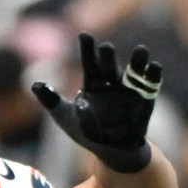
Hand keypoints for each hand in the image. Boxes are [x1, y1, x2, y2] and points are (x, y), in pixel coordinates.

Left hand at [34, 34, 162, 173]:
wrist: (113, 151)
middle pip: (110, 65)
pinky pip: (151, 84)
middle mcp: (112, 82)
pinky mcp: (145, 99)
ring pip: (135, 70)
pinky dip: (153, 75)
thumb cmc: (88, 132)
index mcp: (94, 83)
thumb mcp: (66, 117)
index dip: (88, 49)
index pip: (90, 63)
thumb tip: (34, 84)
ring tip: (141, 50)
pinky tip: (154, 66)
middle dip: (108, 57)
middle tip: (106, 47)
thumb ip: (52, 100)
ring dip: (139, 60)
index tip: (84, 35)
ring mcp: (130, 90)